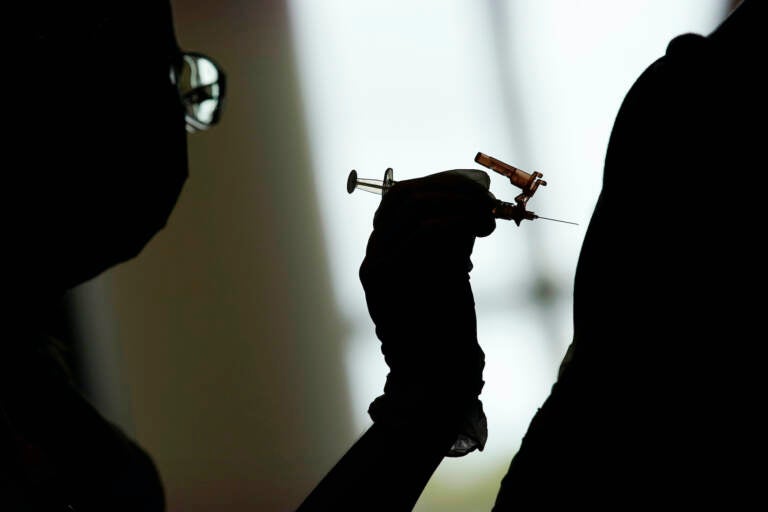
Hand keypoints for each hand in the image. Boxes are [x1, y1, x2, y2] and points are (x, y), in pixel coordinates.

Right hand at [359, 169, 495, 455]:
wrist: (440, 375)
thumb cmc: (447, 328)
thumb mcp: (448, 273)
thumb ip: (449, 240)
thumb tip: (470, 202)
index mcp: (383, 255)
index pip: (398, 199)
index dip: (437, 186)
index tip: (472, 189)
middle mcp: (373, 258)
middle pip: (402, 196)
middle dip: (449, 190)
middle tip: (485, 201)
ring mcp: (377, 268)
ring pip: (413, 209)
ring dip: (457, 205)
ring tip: (486, 219)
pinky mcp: (392, 280)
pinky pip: (423, 232)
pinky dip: (456, 223)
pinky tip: (479, 230)